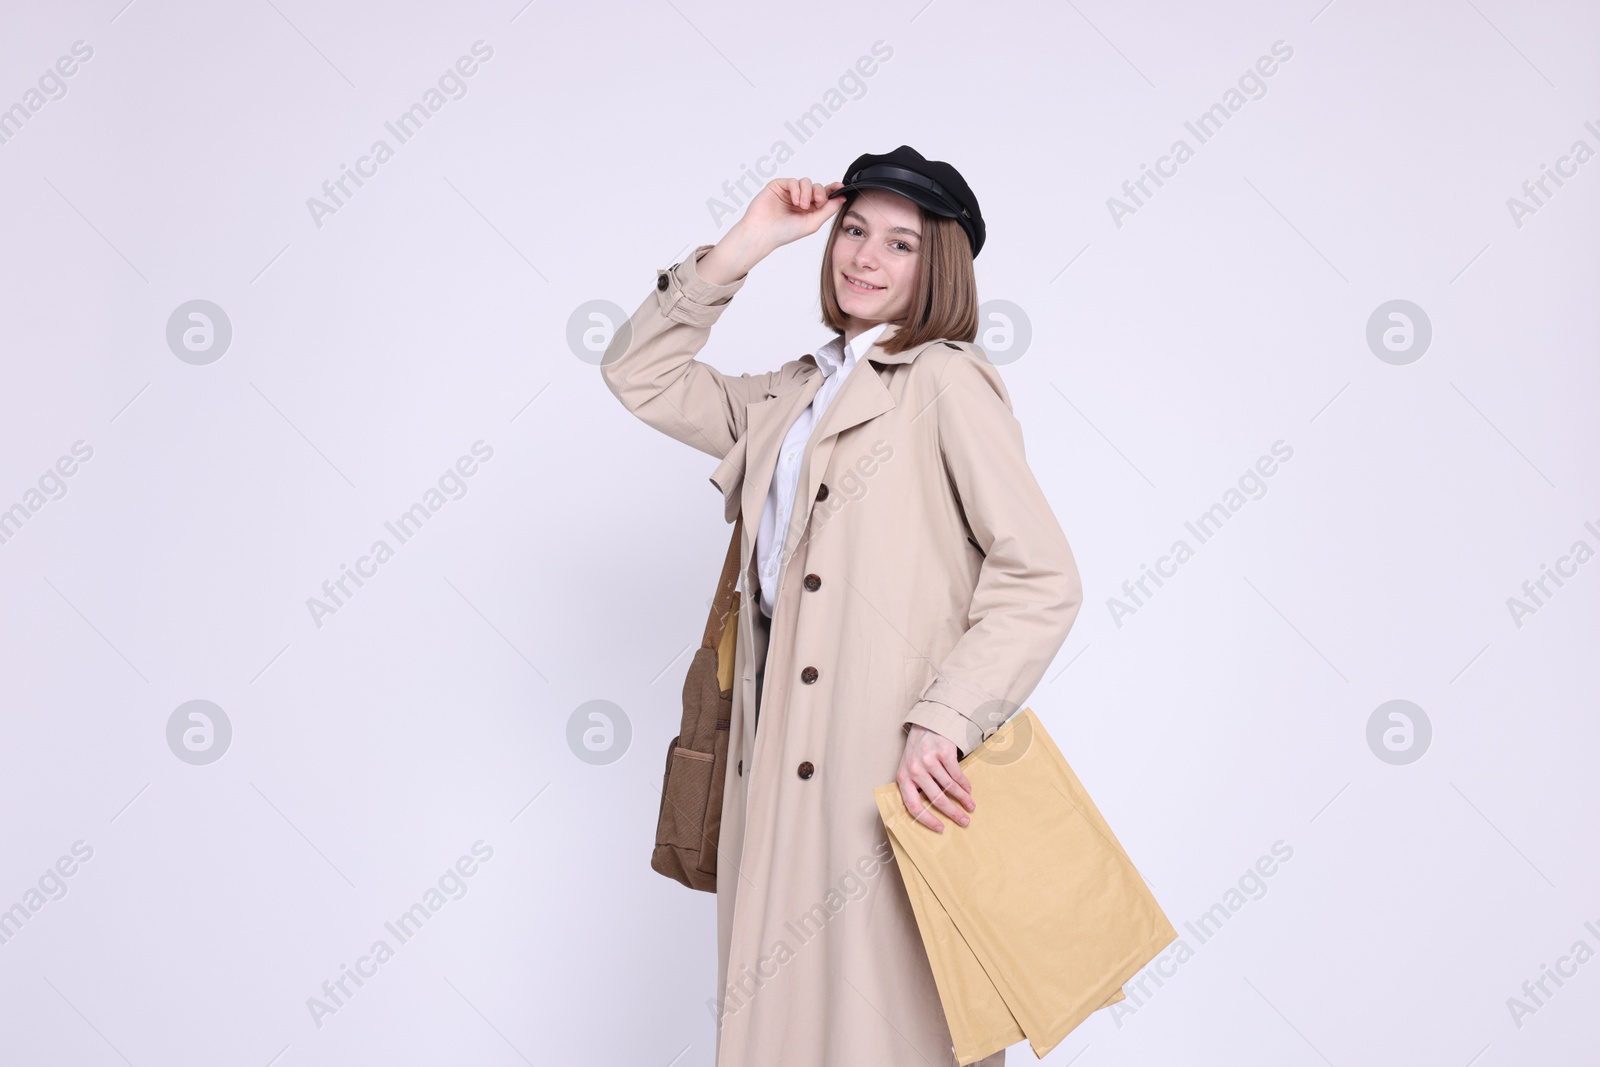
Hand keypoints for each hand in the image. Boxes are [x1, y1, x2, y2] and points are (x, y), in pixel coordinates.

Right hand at [697, 178, 846, 284]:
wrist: (762, 233)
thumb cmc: (784, 232)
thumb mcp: (812, 223)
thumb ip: (828, 210)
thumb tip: (842, 198)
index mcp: (809, 209)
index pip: (824, 195)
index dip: (832, 190)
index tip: (840, 187)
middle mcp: (800, 199)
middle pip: (817, 187)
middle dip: (820, 192)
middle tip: (818, 201)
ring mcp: (789, 192)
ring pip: (806, 182)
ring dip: (807, 192)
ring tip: (801, 206)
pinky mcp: (779, 186)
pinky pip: (793, 181)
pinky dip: (796, 189)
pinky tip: (794, 201)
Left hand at [896, 724, 974, 832]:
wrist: (926, 724)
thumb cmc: (918, 751)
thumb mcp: (909, 769)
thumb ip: (916, 787)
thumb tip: (930, 813)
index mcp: (903, 778)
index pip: (913, 806)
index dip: (927, 820)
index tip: (941, 828)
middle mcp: (915, 769)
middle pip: (936, 799)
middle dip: (952, 813)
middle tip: (964, 821)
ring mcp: (929, 760)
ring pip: (949, 787)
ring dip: (963, 799)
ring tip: (970, 806)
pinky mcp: (943, 751)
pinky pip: (957, 774)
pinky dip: (965, 784)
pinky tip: (969, 790)